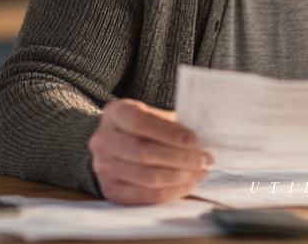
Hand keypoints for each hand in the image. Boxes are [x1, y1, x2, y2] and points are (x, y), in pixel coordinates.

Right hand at [88, 98, 212, 204]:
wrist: (116, 145)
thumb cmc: (144, 128)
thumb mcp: (154, 116)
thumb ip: (172, 125)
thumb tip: (204, 141)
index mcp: (115, 113)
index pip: (141, 123)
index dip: (171, 134)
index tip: (196, 141)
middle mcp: (102, 139)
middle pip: (144, 152)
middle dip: (181, 158)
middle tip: (205, 160)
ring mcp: (103, 166)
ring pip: (147, 177)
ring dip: (179, 177)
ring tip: (199, 173)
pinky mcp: (111, 189)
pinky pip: (144, 196)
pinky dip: (170, 192)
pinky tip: (186, 184)